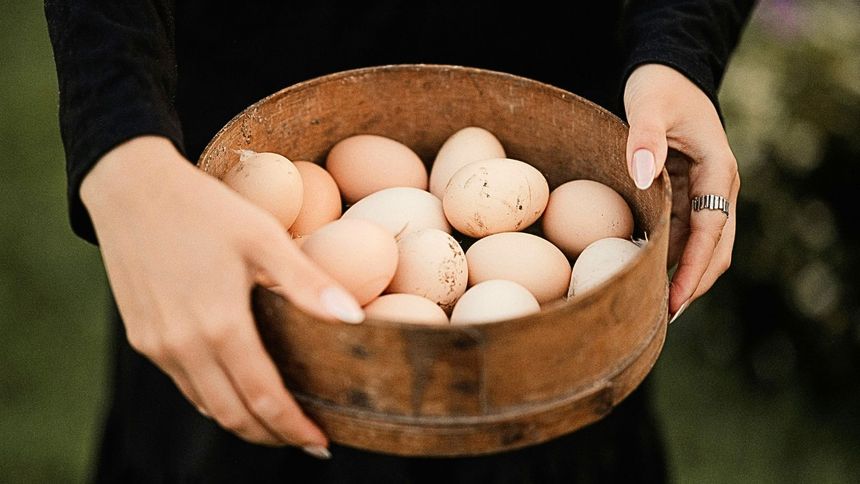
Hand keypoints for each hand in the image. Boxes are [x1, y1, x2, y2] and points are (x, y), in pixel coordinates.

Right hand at [81, 136, 363, 453]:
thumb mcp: (263, 237)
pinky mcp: (142, 338)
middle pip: (234, 416)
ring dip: (244, 423)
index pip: (263, 398)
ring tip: (278, 421)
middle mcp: (184, 346)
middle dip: (273, 436)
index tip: (322, 442)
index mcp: (220, 325)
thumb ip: (308, 283)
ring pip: (206, 406)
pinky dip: (215, 400)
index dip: (294, 428)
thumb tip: (356, 319)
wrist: (130, 187)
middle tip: (307, 440)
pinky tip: (236, 390)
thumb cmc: (206, 209)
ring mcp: (158, 346)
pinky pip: (184, 385)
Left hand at [623, 64, 739, 317]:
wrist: (668, 75)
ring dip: (682, 276)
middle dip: (693, 284)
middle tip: (661, 317)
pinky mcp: (688, 196)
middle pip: (715, 248)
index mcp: (719, 170)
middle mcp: (719, 188)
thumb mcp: (648, 105)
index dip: (694, 268)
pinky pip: (683, 235)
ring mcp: (705, 194)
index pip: (711, 230)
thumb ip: (643, 137)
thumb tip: (642, 179)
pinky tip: (644, 276)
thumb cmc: (660, 87)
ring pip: (701, 246)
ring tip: (651, 307)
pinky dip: (669, 258)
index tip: (676, 299)